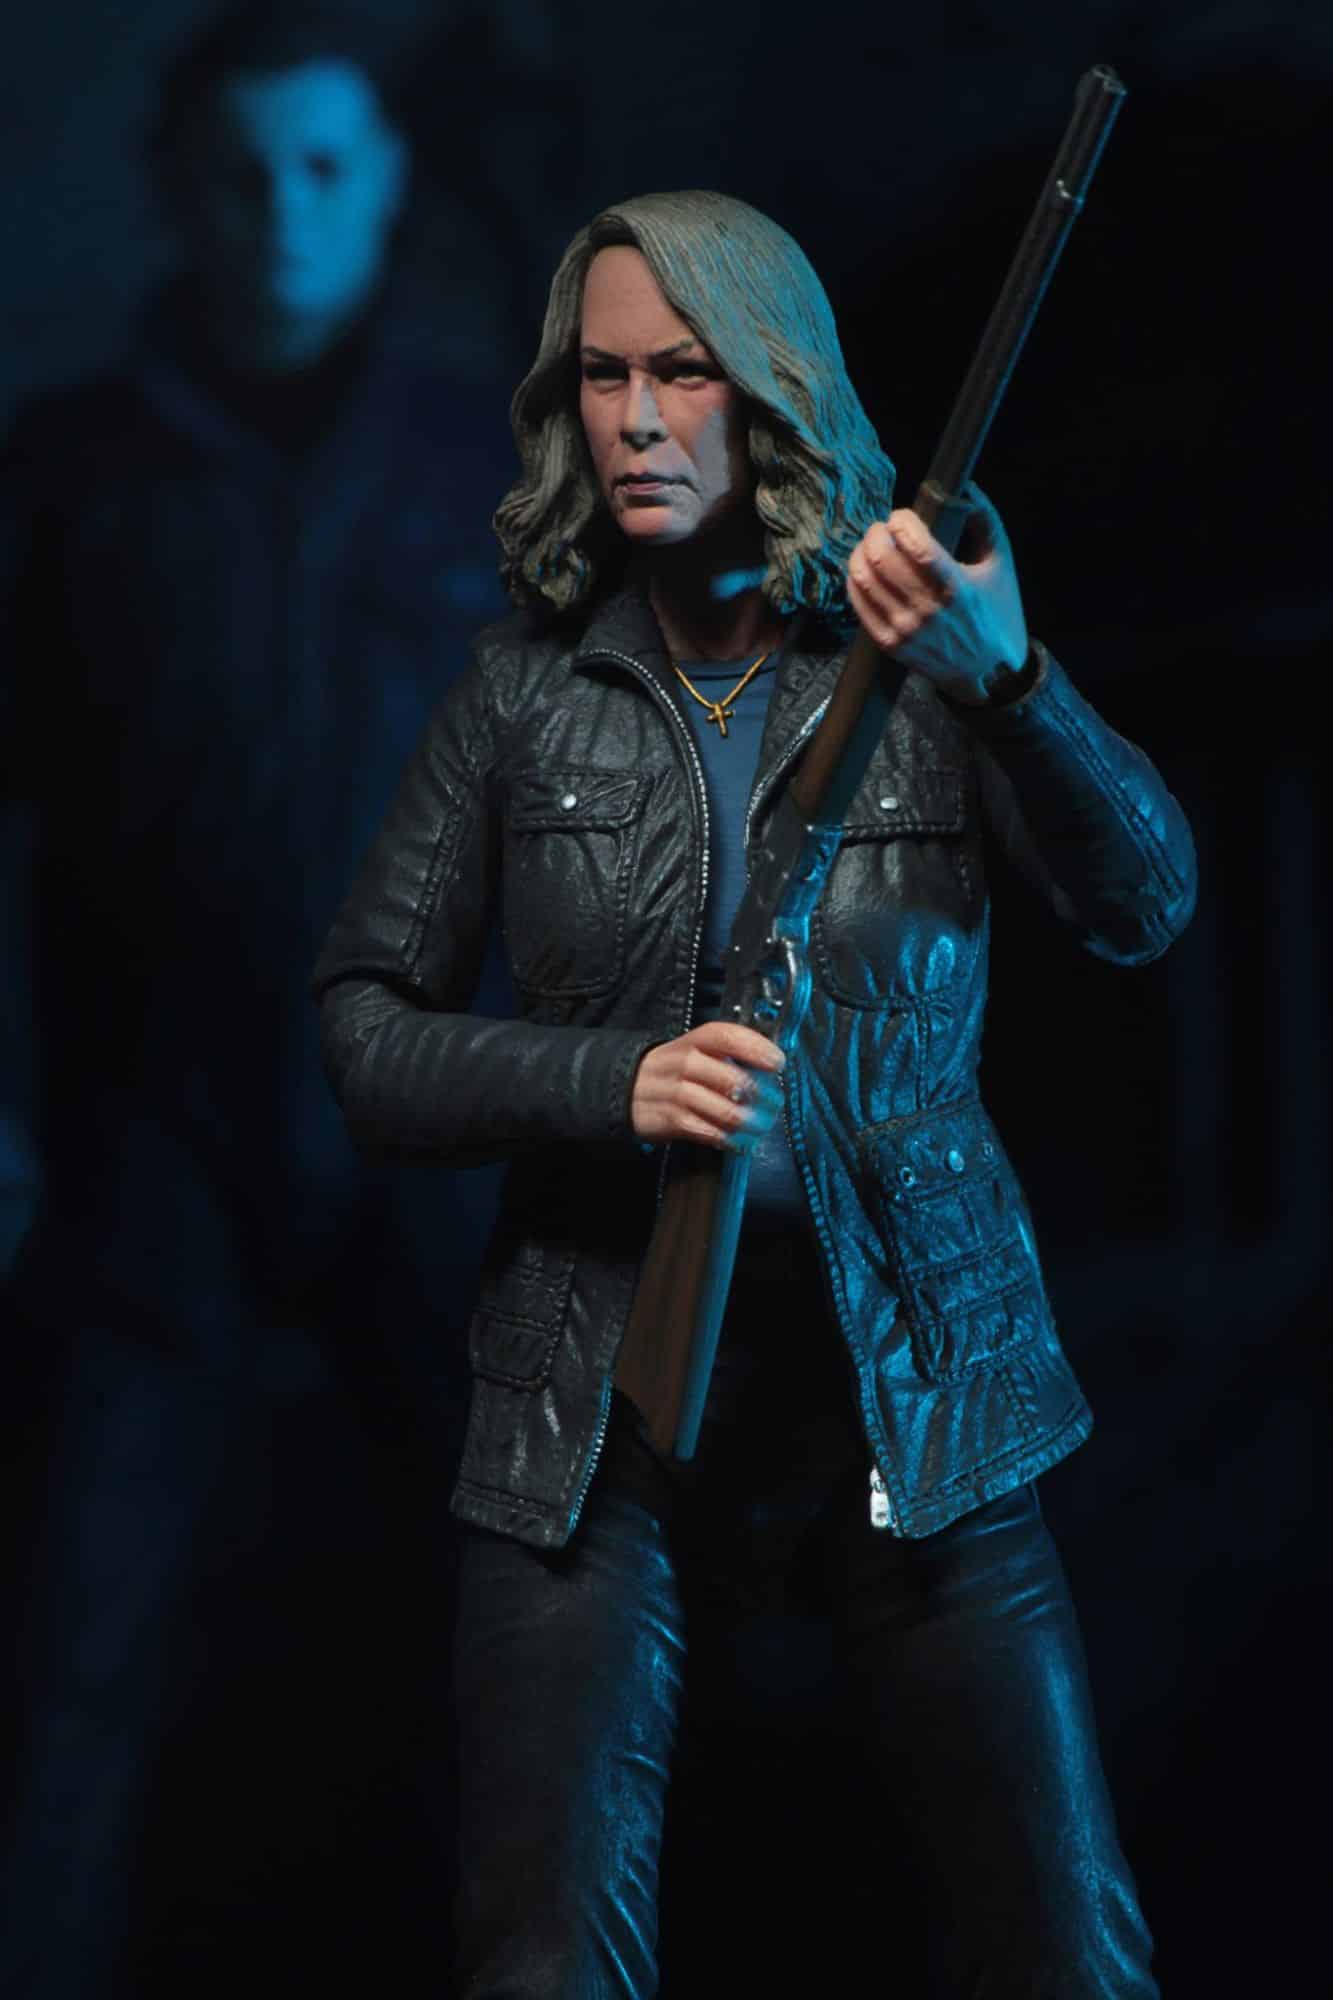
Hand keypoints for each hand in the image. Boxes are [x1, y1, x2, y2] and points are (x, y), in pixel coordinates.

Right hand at [631, 1020, 785, 1150]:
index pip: (727, 1036)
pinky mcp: (668, 1119)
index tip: (778, 1063)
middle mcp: (683, 1062)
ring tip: (760, 1127)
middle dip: (762, 1096)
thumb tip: (770, 1071)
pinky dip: (727, 1139)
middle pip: (732, 1079)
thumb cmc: (674, 1072)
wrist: (627, 1090)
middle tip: (774, 1105)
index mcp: (694, 1041)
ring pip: (724, 1110)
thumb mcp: (695, 1052)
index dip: (756, 1048)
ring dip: (749, 1122)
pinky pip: (707, 1132)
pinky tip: (737, 1141)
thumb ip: (727, 1056)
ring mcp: (674, 1092)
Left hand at [846, 485, 1027, 705]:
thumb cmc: (996, 611)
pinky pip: (859, 604)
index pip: (916, 546)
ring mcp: (905, 629)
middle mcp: (927, 610)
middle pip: (883, 558)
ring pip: (866, 579)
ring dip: (862, 552)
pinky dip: (855, 580)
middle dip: (877, 533)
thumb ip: (985, 521)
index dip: (901, 522)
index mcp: (957, 587)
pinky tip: (863, 568)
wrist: (989, 672)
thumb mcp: (1001, 564)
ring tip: (871, 544)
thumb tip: (964, 486)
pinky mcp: (890, 644)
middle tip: (882, 528)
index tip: (902, 516)